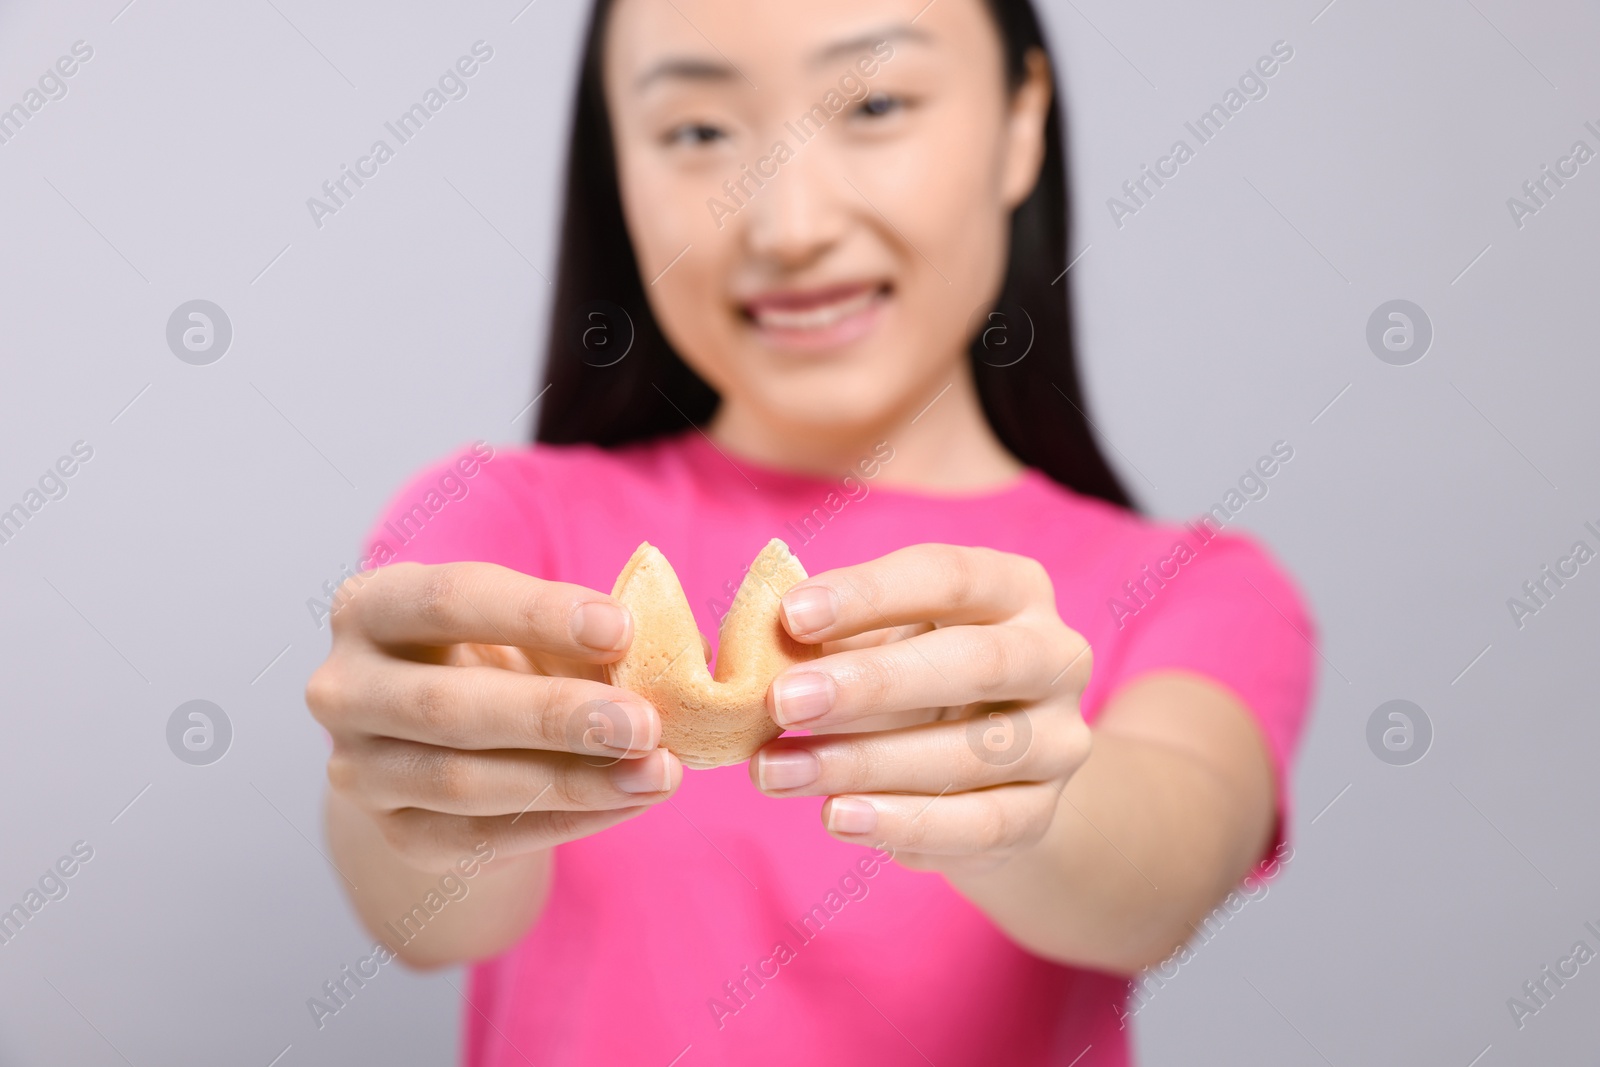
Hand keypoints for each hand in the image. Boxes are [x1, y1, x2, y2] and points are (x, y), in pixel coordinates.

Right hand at [306, 561, 682, 871]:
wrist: (441, 743)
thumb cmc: (495, 658)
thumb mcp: (523, 629)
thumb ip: (575, 634)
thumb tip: (665, 655)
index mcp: (371, 606)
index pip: (448, 600)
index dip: (537, 614)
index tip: (623, 629)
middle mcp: (343, 688)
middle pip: (448, 705)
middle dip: (557, 715)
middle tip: (646, 721)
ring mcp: (358, 770)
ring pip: (462, 781)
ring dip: (573, 780)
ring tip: (658, 771)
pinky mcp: (397, 834)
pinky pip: (484, 836)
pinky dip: (566, 819)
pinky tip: (630, 800)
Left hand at [749, 544, 1092, 873]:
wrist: (990, 776)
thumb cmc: (916, 681)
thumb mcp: (882, 641)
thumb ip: (832, 635)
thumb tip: (757, 642)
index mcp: (1014, 589)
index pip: (949, 577)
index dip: (869, 593)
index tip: (790, 615)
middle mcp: (1055, 656)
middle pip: (974, 663)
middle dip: (871, 683)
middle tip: (783, 702)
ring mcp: (1058, 740)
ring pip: (970, 754)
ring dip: (864, 763)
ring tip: (777, 771)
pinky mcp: (1042, 814)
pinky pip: (978, 824)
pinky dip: (902, 823)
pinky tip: (836, 817)